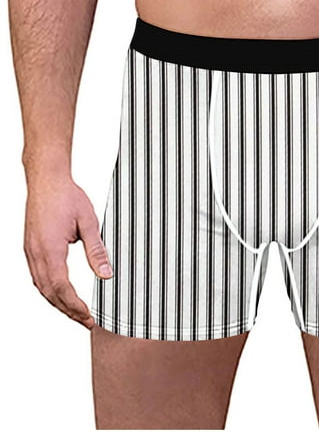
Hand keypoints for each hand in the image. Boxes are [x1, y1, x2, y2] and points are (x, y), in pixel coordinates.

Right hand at [23, 175, 112, 328]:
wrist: (47, 179)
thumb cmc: (68, 196)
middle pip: (50, 293)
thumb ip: (96, 251)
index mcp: (50, 249)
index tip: (90, 317)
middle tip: (87, 322)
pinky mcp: (31, 247)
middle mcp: (36, 254)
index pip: (62, 288)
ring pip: (42, 286)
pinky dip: (50, 289)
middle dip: (68, 310)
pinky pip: (38, 276)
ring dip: (58, 302)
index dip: (76, 306)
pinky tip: (61, 293)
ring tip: (76, 313)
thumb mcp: (89, 222)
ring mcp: (30, 251)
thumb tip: (106, 275)